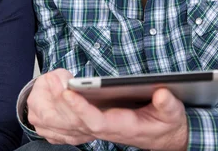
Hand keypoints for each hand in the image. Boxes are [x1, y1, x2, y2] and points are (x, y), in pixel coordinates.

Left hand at [27, 69, 188, 149]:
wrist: (164, 137)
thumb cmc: (165, 124)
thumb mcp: (173, 114)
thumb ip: (168, 105)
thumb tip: (162, 94)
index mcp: (122, 127)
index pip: (97, 122)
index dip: (81, 109)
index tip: (69, 92)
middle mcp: (106, 131)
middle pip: (76, 122)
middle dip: (60, 102)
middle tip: (52, 80)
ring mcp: (97, 130)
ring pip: (67, 124)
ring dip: (53, 106)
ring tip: (47, 82)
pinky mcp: (93, 126)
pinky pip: (66, 127)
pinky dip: (52, 117)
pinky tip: (44, 101)